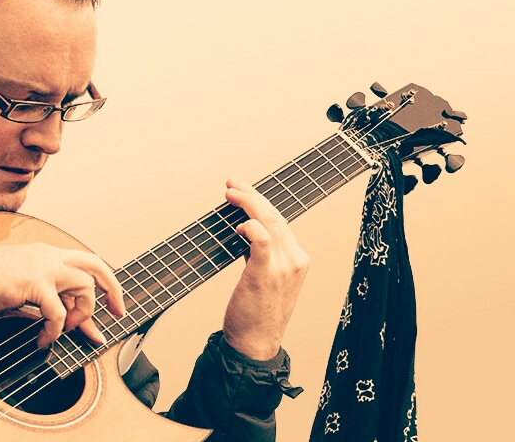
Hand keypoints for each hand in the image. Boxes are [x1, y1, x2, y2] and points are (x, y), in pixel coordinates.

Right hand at [0, 243, 124, 348]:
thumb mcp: (25, 287)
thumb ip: (51, 299)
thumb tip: (72, 322)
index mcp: (48, 253)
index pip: (88, 261)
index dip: (106, 281)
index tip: (113, 303)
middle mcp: (50, 256)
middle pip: (97, 266)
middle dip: (113, 290)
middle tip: (118, 313)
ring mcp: (44, 267)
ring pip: (84, 288)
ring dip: (81, 315)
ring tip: (64, 330)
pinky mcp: (34, 283)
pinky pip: (58, 313)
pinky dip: (54, 332)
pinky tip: (43, 340)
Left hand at [222, 177, 309, 359]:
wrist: (255, 344)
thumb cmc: (256, 313)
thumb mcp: (264, 278)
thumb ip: (260, 254)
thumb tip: (244, 230)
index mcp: (298, 260)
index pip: (280, 221)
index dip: (260, 202)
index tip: (241, 190)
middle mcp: (295, 260)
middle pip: (275, 216)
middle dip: (252, 195)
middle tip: (231, 184)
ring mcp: (284, 267)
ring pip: (269, 221)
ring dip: (248, 203)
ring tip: (229, 194)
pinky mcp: (266, 273)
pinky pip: (262, 239)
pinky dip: (250, 226)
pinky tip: (238, 225)